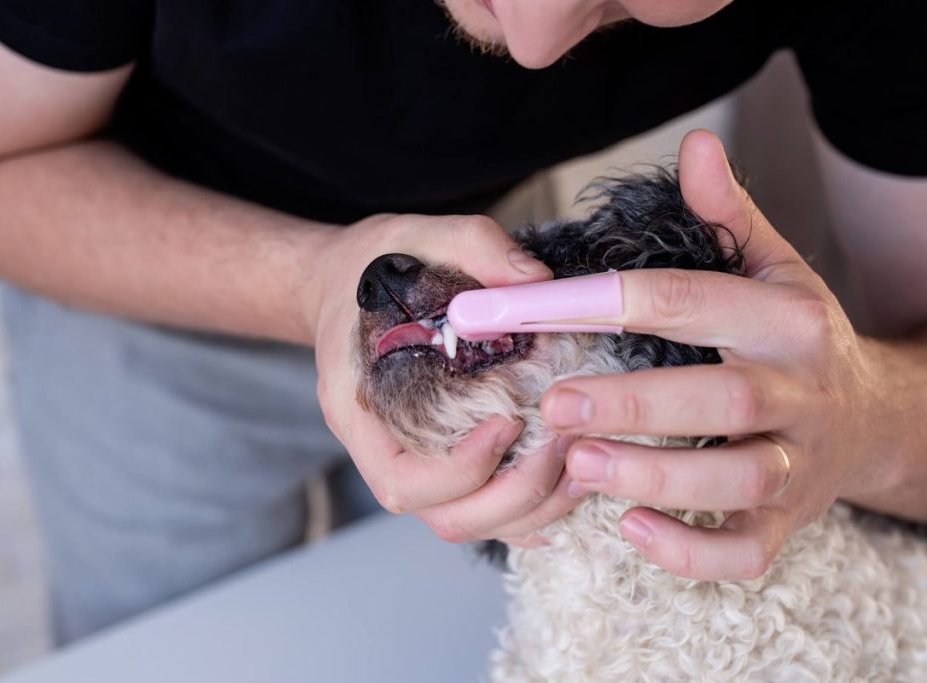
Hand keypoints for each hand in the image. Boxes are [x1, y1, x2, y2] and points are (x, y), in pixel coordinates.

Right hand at [312, 213, 580, 544]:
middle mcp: (384, 450)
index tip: (509, 419)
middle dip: (515, 495)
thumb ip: (475, 247)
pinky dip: (532, 511)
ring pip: (473, 524)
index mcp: (359, 411)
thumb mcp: (418, 235)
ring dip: (534, 508)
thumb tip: (537, 283)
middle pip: (446, 517)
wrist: (346, 283)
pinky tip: (570, 482)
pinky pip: (488, 510)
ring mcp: (417, 462)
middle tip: (564, 445)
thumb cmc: (374, 267)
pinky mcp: (446, 461)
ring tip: (582, 463)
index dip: (462, 468)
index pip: (401, 480)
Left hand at [541, 129, 888, 579]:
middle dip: (635, 405)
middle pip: (721, 401)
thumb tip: (695, 144)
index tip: (524, 310)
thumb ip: (728, 215)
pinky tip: (630, 527)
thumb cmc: (797, 339)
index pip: (689, 301)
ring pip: (736, 481)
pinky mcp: (787, 522)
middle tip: (554, 406)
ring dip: (656, 476)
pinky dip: (690, 550)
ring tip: (580, 465)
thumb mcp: (775, 269)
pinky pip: (746, 551)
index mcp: (784, 320)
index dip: (603, 303)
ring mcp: (796, 464)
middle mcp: (797, 393)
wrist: (873, 419)